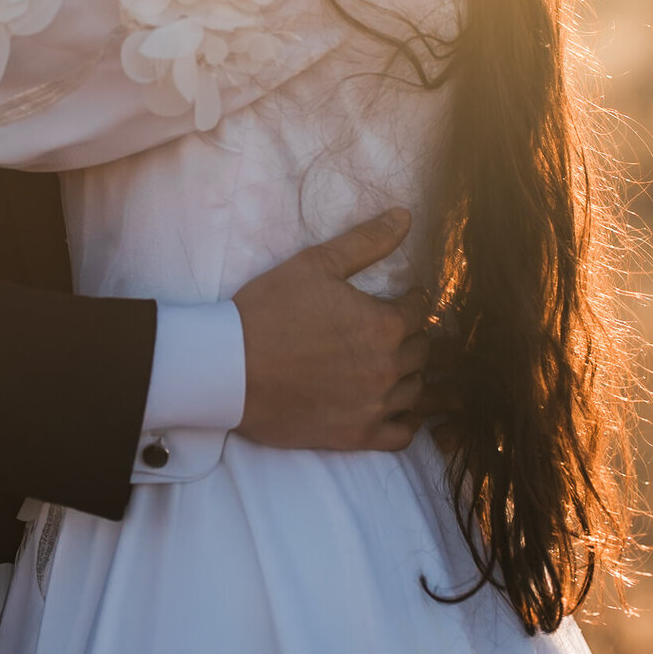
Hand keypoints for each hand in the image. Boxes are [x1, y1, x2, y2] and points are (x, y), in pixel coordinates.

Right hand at [233, 208, 428, 451]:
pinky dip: (408, 420)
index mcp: (384, 325)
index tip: (406, 298)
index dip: (414, 300)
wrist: (230, 367)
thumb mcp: (317, 263)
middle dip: (414, 336)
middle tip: (398, 330)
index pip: (421, 310)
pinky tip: (402, 409)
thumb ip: (367, 241)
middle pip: (422, 351)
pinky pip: (404, 435)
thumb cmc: (271, 310)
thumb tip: (405, 216)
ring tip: (403, 366)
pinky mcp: (358, 437)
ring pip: (418, 392)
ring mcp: (376, 406)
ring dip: (414, 375)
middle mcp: (389, 368)